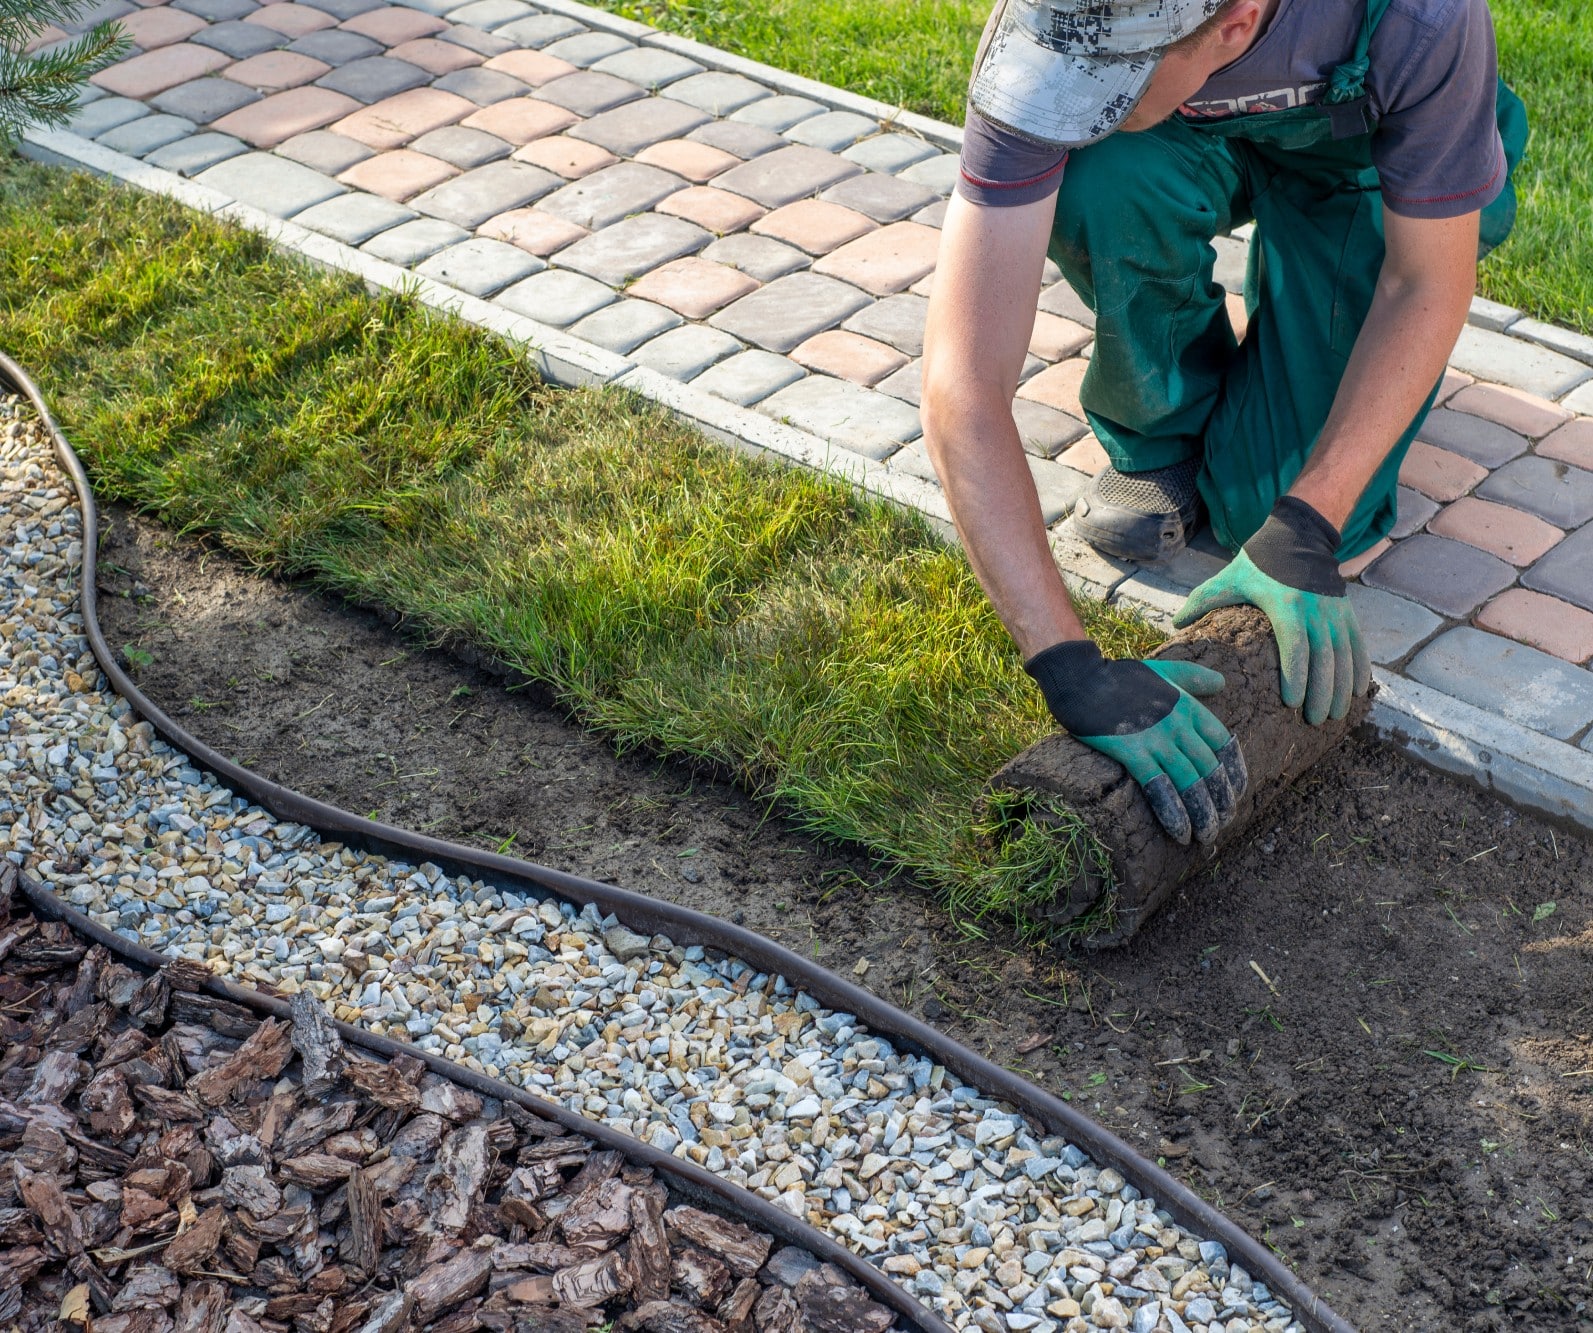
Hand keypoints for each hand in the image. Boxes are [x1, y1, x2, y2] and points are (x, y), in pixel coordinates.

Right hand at [1026, 640, 1247, 846]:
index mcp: (1189, 707)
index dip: (1233, 773)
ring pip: (1190, 783)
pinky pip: (1159, 787)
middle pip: (1209, 769)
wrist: (1082, 679)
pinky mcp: (1132, 752)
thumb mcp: (1164, 670)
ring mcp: (1156, 739)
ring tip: (1206, 836)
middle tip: (1222, 824)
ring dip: (1202, 814)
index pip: (1224, 744)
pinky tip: (1179, 832)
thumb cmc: (1119, 676)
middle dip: (1220, 801)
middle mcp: (1178, 724)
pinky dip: (1172, 812)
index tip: (1235, 795)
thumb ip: (1193, 678)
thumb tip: (1222, 682)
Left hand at [1174, 497, 1369, 724]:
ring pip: (1344, 656)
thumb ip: (1202, 601)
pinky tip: (1358, 692)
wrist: (1299, 537)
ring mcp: (1335, 612)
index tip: (1292, 703)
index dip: (1296, 676)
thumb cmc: (1258, 563)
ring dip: (1342, 688)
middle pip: (1324, 659)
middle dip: (1321, 692)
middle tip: (1313, 721)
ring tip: (1334, 715)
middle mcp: (1316, 610)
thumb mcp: (1229, 578)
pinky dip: (1360, 669)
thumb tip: (1175, 624)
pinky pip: (1358, 645)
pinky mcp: (1347, 613)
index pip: (1295, 646)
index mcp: (1286, 605)